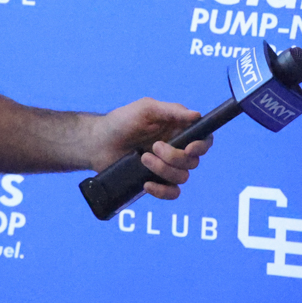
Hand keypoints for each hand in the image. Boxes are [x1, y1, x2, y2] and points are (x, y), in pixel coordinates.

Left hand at [88, 98, 209, 198]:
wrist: (97, 143)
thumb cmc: (120, 122)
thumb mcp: (145, 109)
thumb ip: (171, 111)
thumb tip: (197, 116)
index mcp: (178, 129)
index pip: (204, 139)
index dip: (202, 145)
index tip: (189, 148)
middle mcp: (177, 148)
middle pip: (193, 161)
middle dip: (174, 157)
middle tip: (153, 147)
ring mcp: (167, 167)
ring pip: (183, 177)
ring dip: (164, 170)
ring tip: (143, 158)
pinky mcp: (156, 181)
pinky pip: (172, 193)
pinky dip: (162, 191)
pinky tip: (147, 183)